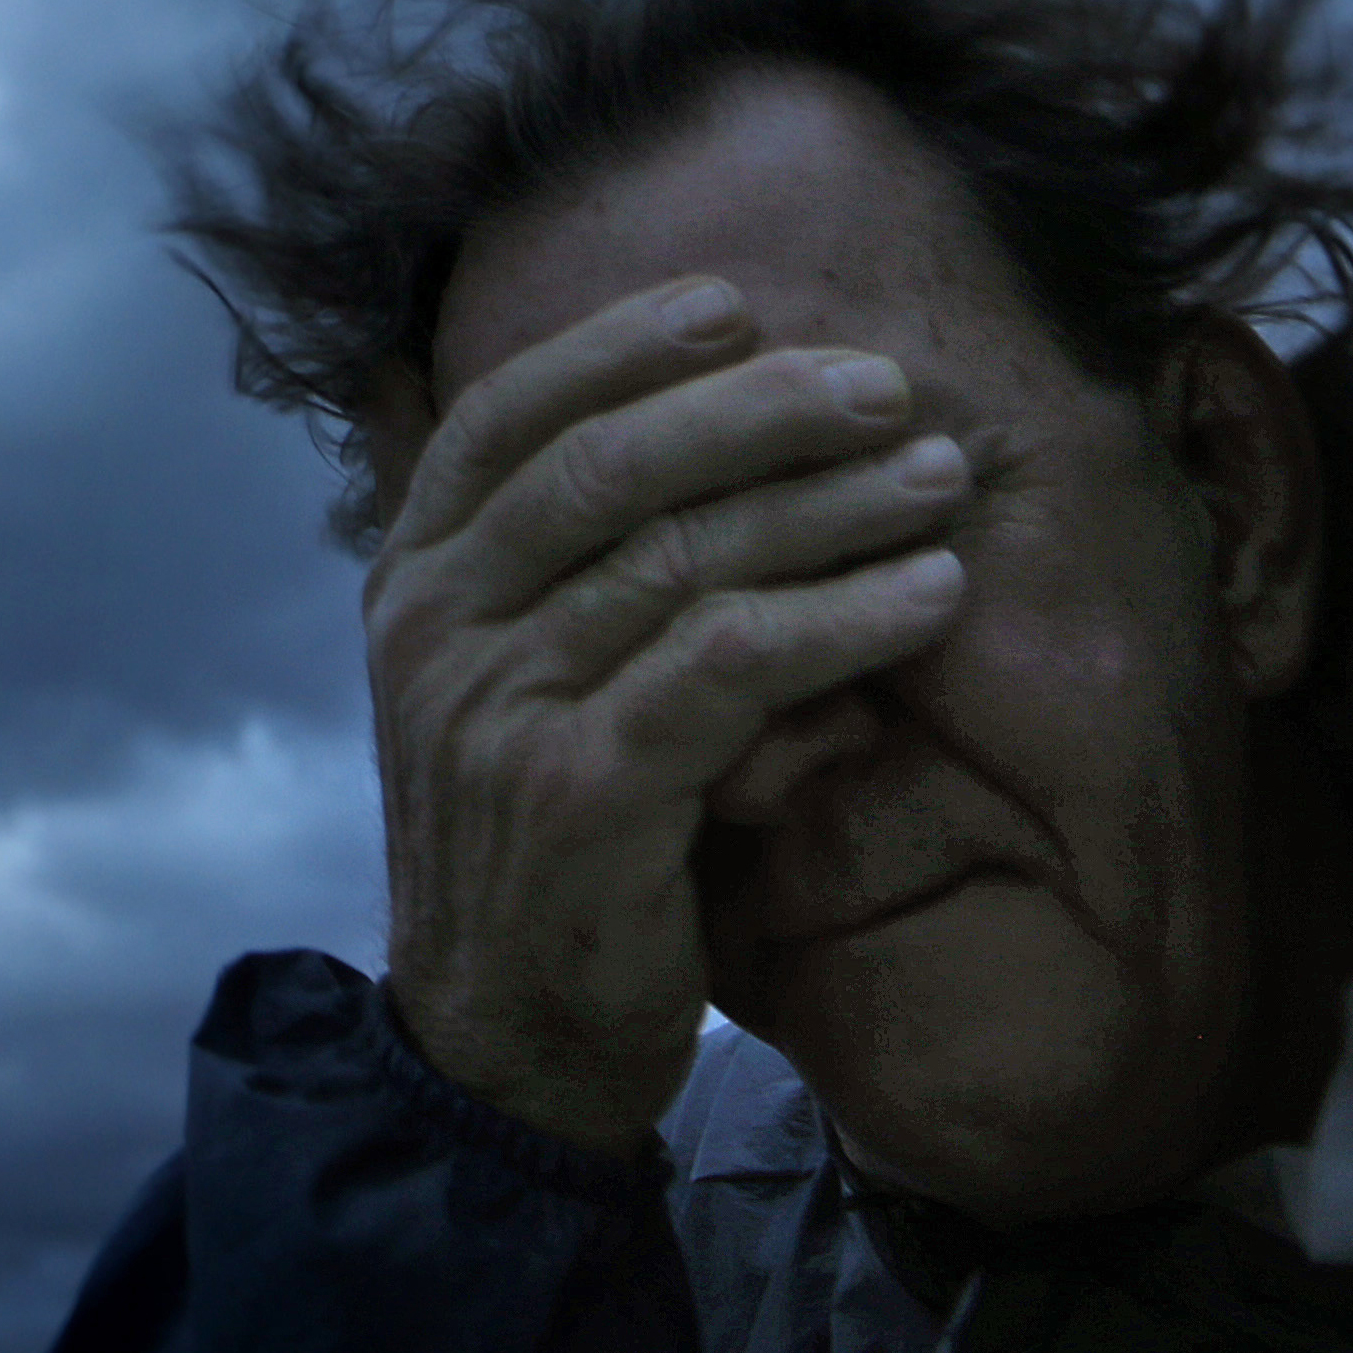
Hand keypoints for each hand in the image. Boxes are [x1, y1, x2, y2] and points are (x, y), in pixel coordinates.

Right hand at [361, 276, 972, 1154]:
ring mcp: (500, 711)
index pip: (502, 416)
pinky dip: (839, 619)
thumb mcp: (505, 683)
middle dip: (756, 411)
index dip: (617, 346)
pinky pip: (728, 666)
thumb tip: (630, 409)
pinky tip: (925, 597)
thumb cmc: (539, 844)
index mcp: (414, 582)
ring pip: (679, 560)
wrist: (504, 1047)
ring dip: (829, 509)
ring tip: (938, 480)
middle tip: (884, 388)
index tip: (733, 305)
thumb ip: (545, 562)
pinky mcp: (581, 793)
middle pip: (605, 468)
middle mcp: (437, 630)